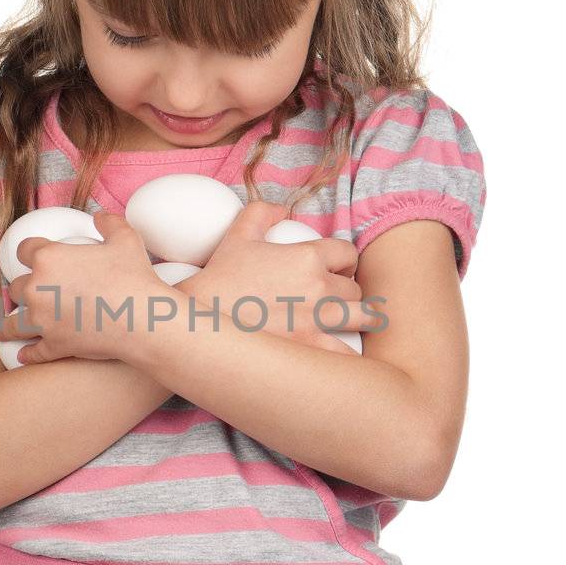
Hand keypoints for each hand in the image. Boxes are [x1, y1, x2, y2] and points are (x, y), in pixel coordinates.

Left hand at [0, 212, 169, 364]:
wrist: (143, 319)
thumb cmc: (134, 277)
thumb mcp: (125, 239)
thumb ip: (109, 223)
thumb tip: (100, 217)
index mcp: (47, 258)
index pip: (23, 250)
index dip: (28, 253)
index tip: (31, 259)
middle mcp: (36, 288)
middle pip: (16, 287)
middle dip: (22, 289)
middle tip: (32, 293)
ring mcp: (42, 320)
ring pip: (12, 324)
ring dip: (7, 325)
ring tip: (3, 329)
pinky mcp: (53, 345)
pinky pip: (32, 352)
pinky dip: (28, 354)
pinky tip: (24, 355)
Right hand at [179, 200, 375, 353]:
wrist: (202, 320)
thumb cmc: (219, 277)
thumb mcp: (238, 235)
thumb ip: (262, 213)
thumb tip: (283, 210)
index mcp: (309, 257)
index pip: (349, 254)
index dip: (346, 262)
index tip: (339, 270)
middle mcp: (321, 288)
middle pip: (356, 289)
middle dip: (350, 292)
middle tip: (338, 299)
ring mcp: (319, 320)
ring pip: (363, 318)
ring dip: (361, 319)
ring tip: (356, 325)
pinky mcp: (311, 348)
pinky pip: (346, 352)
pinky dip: (349, 353)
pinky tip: (344, 354)